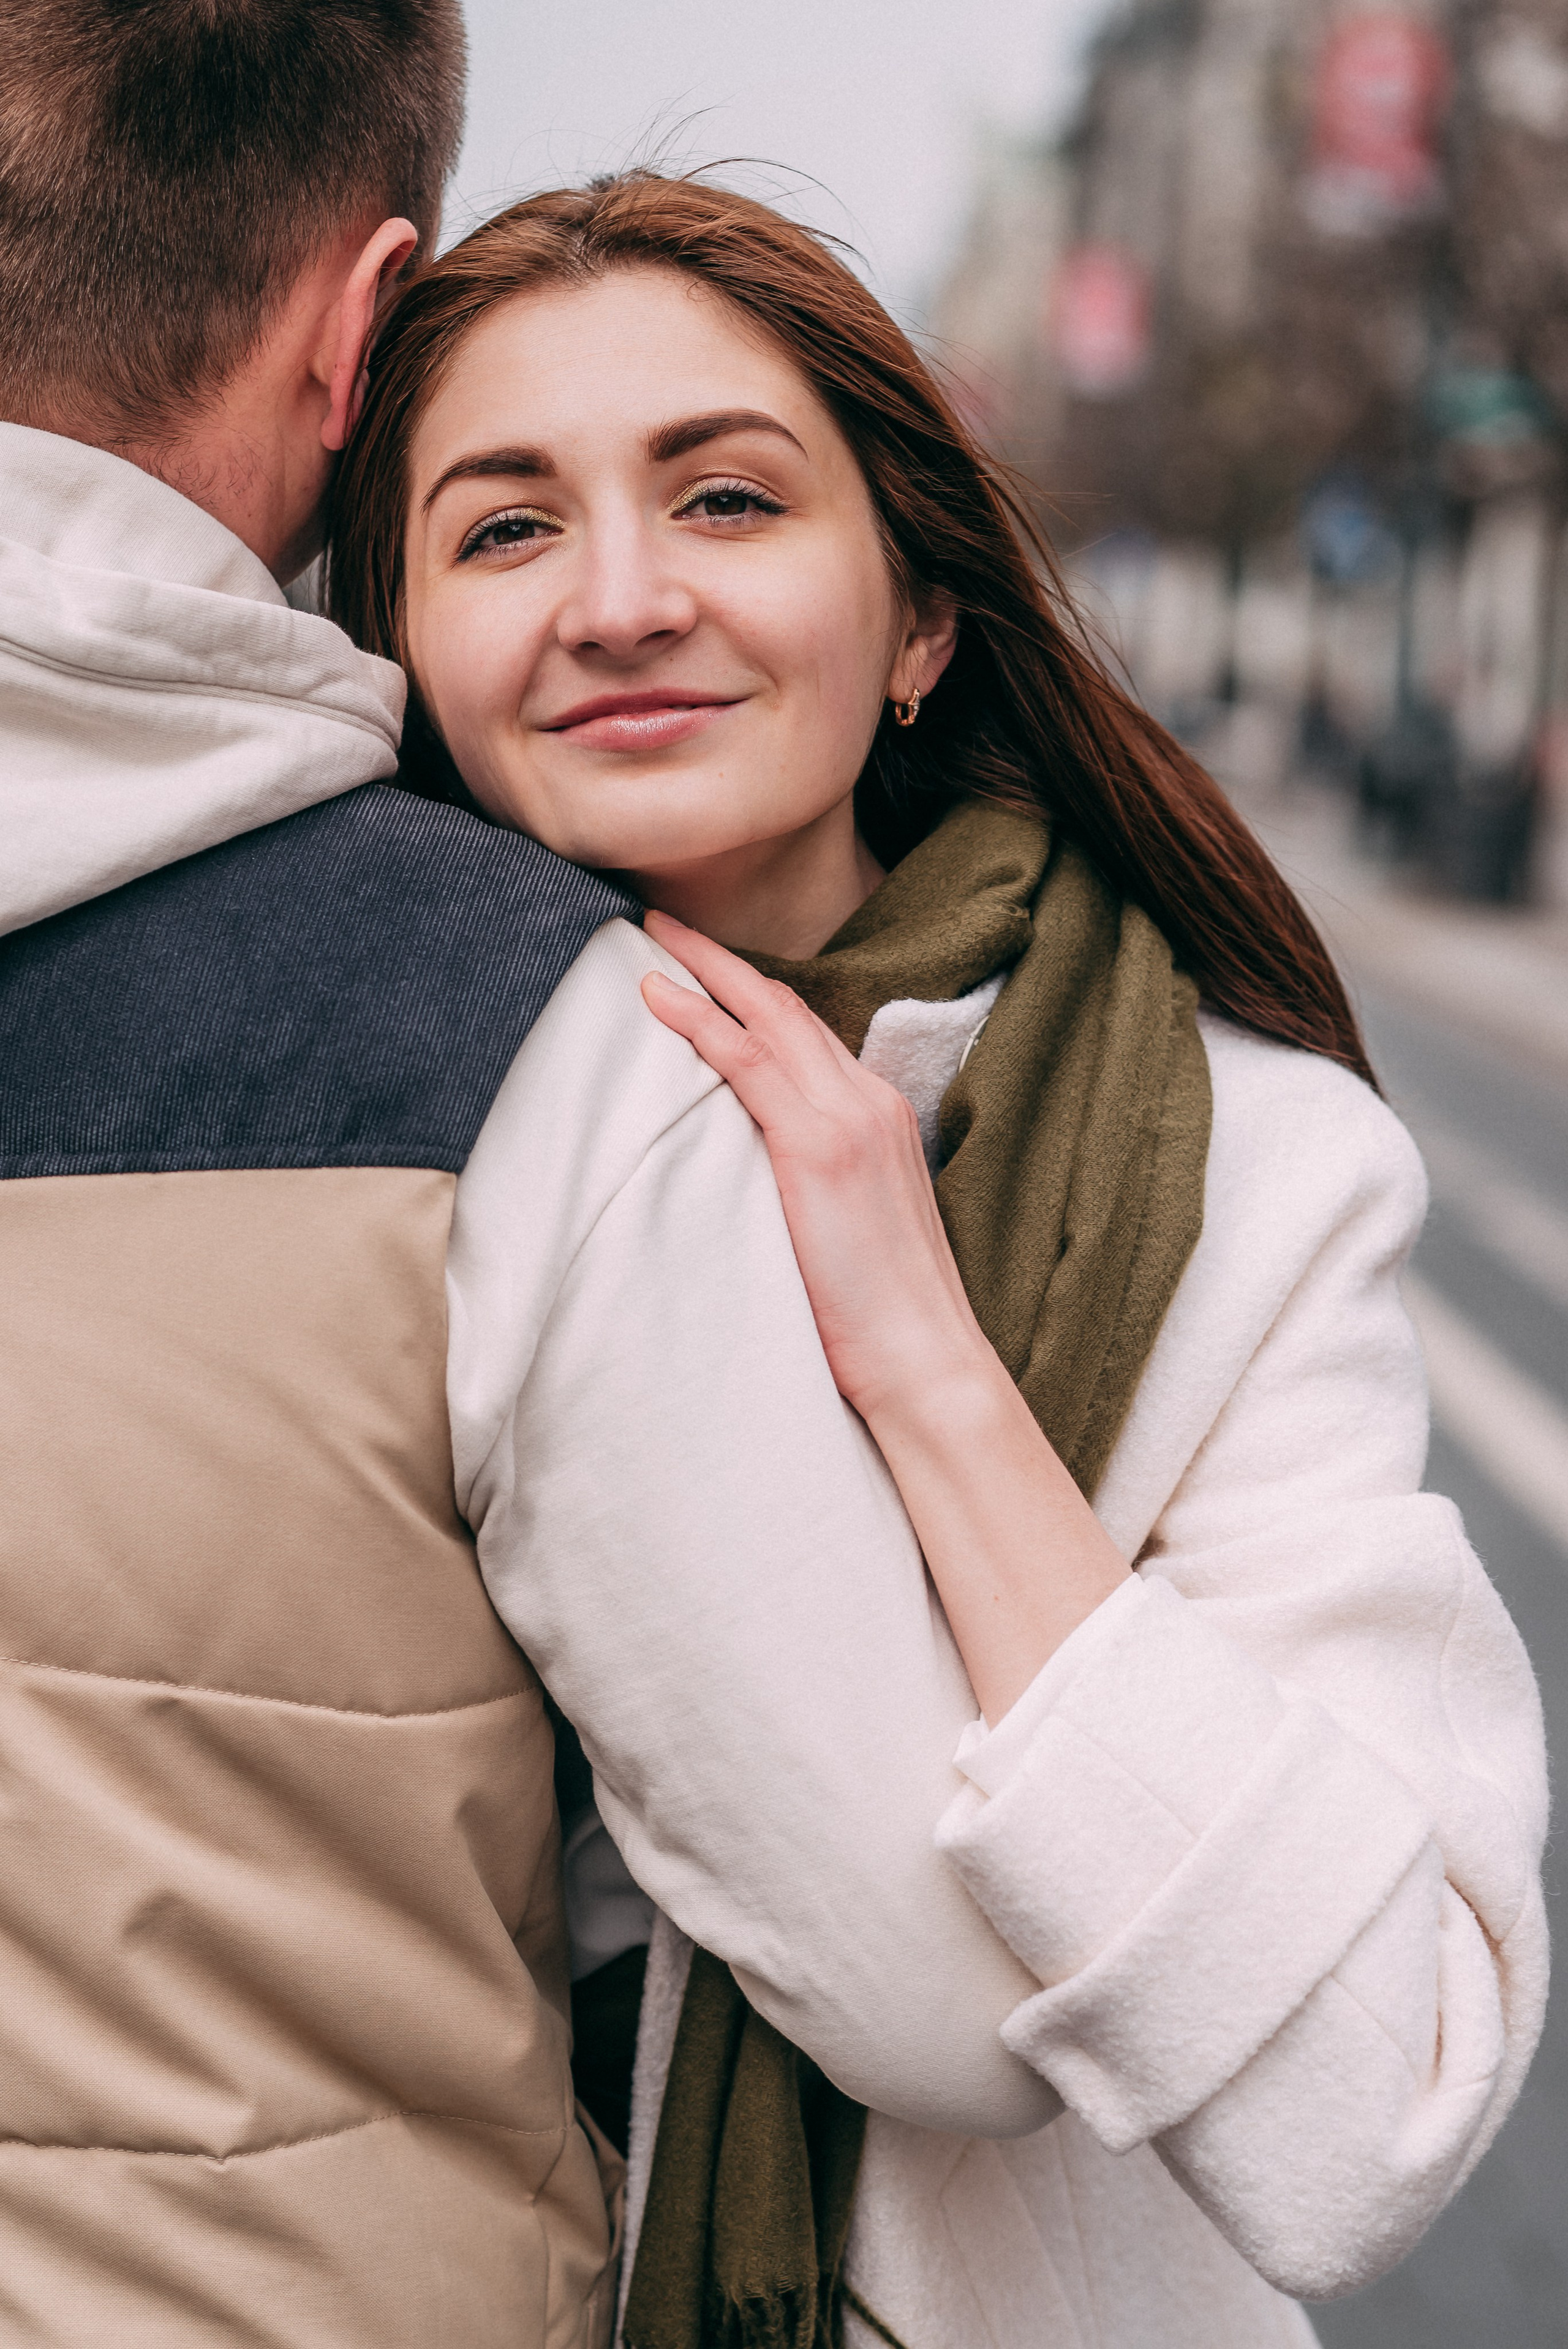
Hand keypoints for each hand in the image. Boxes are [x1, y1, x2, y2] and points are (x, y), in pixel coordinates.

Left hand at [640, 906, 1129, 1721]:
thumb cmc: (886, 1314)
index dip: (756, 994)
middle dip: (724, 959)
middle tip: (666, 921)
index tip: (709, 968)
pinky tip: (658, 1000)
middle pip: (787, 1006)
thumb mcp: (853, 1225)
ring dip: (704, 970)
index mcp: (882, 1115)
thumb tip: (764, 1174)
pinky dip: (701, 1022)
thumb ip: (819, 1179)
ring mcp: (846, 1117)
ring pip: (765, 1017)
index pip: (811, 1033)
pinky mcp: (816, 1147)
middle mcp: (868, 1100)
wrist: (925, 1359)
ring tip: (651, 938)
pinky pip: (746, 1062)